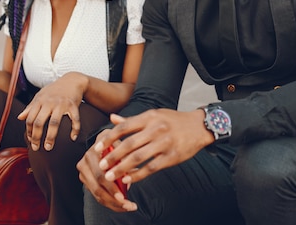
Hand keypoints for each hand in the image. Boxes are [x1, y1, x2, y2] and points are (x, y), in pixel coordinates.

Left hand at [17, 72, 86, 150]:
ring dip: (51, 137)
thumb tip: (20, 117)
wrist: (72, 80)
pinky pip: (75, 119)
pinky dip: (75, 129)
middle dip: (36, 137)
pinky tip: (73, 137)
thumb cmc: (54, 89)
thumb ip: (30, 106)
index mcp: (40, 101)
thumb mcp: (40, 95)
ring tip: (49, 147)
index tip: (31, 140)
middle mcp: (49, 103)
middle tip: (36, 148)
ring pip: (54, 123)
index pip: (30, 118)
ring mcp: (62, 104)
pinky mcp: (73, 105)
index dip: (29, 131)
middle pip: (40, 122)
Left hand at [77, 109, 212, 209]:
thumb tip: (112, 119)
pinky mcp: (172, 157)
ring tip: (111, 176)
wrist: (199, 126)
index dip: (109, 138)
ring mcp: (164, 143)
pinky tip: (129, 179)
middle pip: (129, 144)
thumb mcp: (153, 115)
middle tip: (102, 166)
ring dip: (122, 168)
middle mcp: (156, 129)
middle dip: (113, 156)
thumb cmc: (173, 120)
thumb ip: (132, 120)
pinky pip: (152, 168)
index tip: (97, 148)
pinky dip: (139, 175)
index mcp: (149, 117)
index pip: (124, 127)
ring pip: (138, 158)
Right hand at [77, 128, 136, 212]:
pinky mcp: (86, 181)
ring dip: (113, 204)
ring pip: (97, 195)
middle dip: (113, 200)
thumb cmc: (115, 144)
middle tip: (128, 206)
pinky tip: (122, 205)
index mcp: (92, 154)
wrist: (103, 142)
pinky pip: (97, 196)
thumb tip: (130, 175)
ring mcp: (84, 174)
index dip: (112, 188)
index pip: (100, 176)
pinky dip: (110, 202)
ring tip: (128, 207)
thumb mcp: (120, 145)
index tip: (124, 197)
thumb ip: (125, 158)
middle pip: (97, 188)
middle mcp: (84, 164)